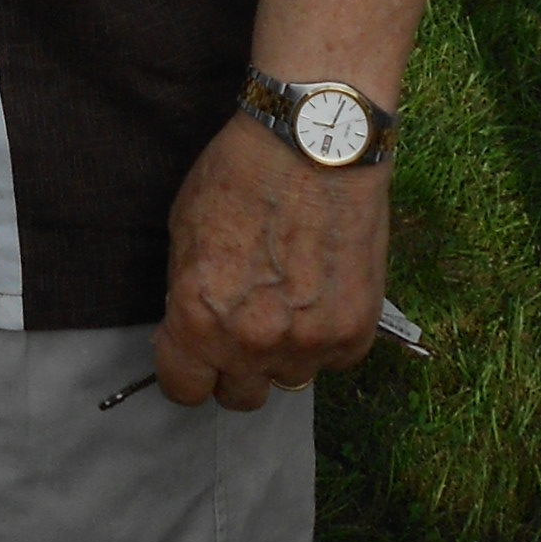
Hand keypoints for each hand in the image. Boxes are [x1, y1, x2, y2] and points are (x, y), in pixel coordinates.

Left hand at [152, 112, 388, 411]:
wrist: (314, 145)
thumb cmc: (240, 174)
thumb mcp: (184, 232)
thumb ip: (187, 295)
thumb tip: (191, 330)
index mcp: (199, 321)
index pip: (184, 388)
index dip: (187, 369)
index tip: (194, 353)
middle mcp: (252, 344)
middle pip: (239, 396)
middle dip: (236, 367)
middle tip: (244, 326)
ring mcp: (309, 344)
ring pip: (290, 379)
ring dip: (285, 352)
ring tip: (291, 299)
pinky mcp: (356, 333)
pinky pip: (333, 359)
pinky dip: (326, 335)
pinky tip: (323, 290)